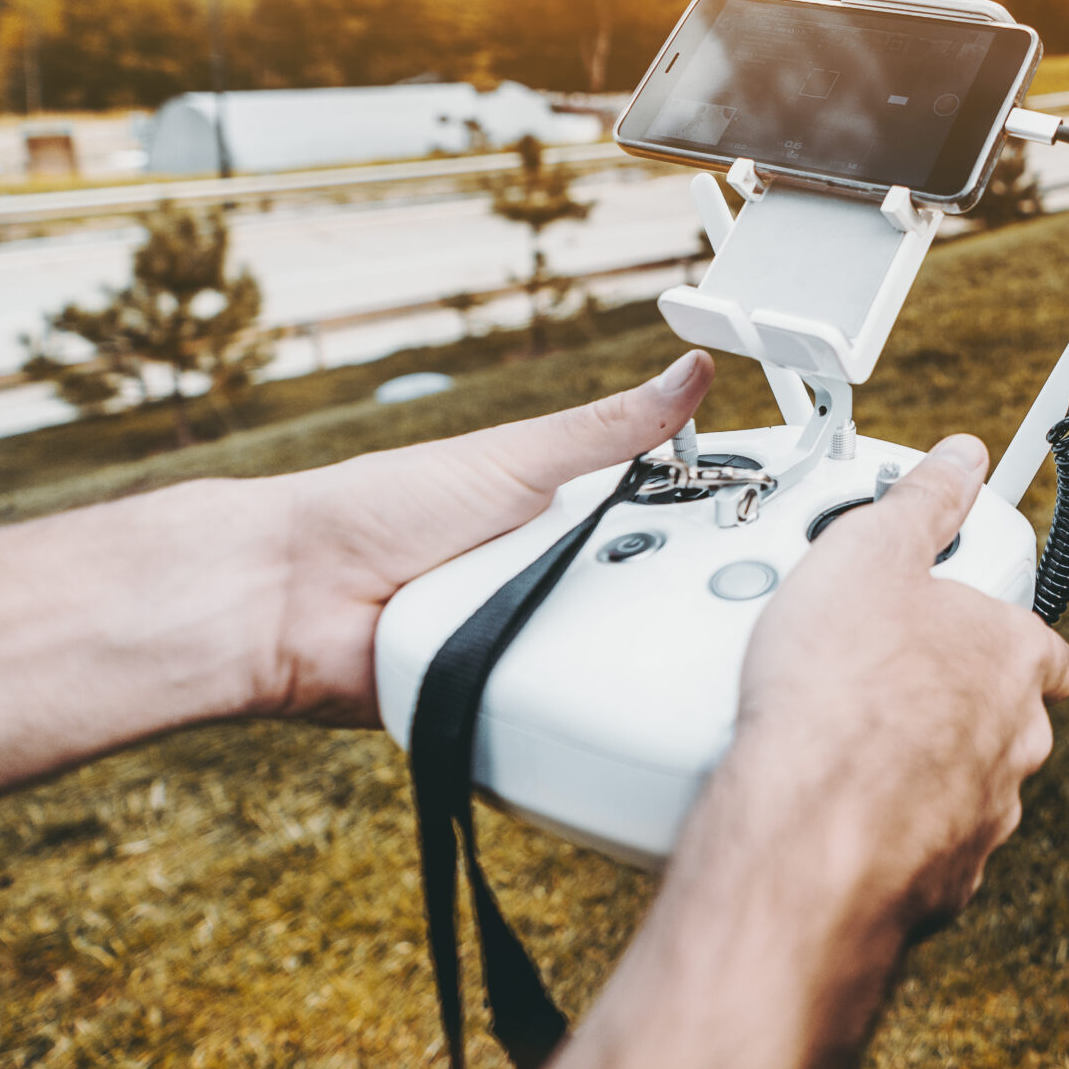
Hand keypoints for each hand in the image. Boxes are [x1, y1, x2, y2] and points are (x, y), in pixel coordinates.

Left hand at [0, 349, 717, 811]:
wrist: (290, 599)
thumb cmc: (380, 510)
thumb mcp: (519, 456)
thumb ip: (614, 426)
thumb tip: (690, 369)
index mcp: (568, 513)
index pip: (667, 520)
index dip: (717, 526)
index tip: (778, 526)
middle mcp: (556, 578)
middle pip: (653, 592)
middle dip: (676, 587)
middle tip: (699, 580)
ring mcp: (531, 639)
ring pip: (613, 650)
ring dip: (617, 639)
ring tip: (604, 618)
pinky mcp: (505, 697)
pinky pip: (561, 699)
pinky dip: (567, 689)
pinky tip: (571, 671)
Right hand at [729, 432, 1068, 929]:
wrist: (809, 830)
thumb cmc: (842, 690)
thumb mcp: (871, 553)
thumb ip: (924, 500)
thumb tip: (961, 459)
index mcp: (1016, 659)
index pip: (1045, 647)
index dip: (1005, 634)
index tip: (965, 624)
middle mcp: (1018, 741)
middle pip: (1006, 716)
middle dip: (957, 701)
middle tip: (884, 681)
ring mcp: (987, 815)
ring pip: (968, 784)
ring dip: (926, 768)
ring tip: (850, 746)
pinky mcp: (945, 881)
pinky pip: (927, 847)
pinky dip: (896, 831)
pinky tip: (841, 811)